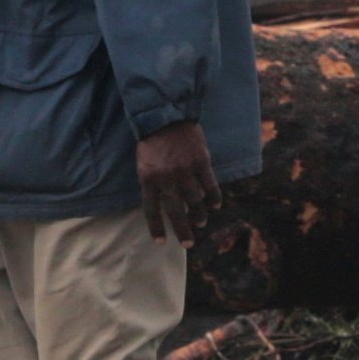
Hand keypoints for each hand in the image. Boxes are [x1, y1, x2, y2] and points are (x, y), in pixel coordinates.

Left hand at [135, 120, 216, 241]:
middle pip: (176, 211)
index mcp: (148, 178)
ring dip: (199, 214)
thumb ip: (152, 183)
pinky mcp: (201, 162)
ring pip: (195, 201)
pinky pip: (210, 186)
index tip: (162, 242)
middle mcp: (167, 178)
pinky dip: (213, 198)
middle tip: (188, 244)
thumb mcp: (144, 164)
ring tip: (200, 222)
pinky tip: (214, 205)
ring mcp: (185, 170)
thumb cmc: (152, 141)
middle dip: (182, 230)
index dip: (157, 228)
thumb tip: (164, 205)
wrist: (166, 115)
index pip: (152, 210)